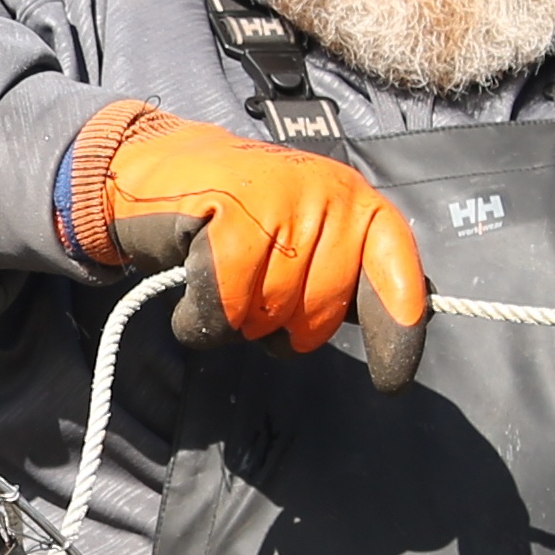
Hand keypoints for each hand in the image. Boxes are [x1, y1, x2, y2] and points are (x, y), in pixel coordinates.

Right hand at [74, 104, 429, 386]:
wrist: (156, 173)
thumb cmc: (237, 221)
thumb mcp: (303, 237)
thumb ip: (345, 277)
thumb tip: (398, 333)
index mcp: (355, 202)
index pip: (394, 269)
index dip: (396, 330)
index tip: (389, 382)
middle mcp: (325, 194)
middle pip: (318, 312)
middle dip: (282, 328)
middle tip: (254, 298)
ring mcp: (278, 199)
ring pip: (269, 313)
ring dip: (236, 322)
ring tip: (220, 283)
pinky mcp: (228, 214)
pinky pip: (225, 307)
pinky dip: (201, 320)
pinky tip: (191, 294)